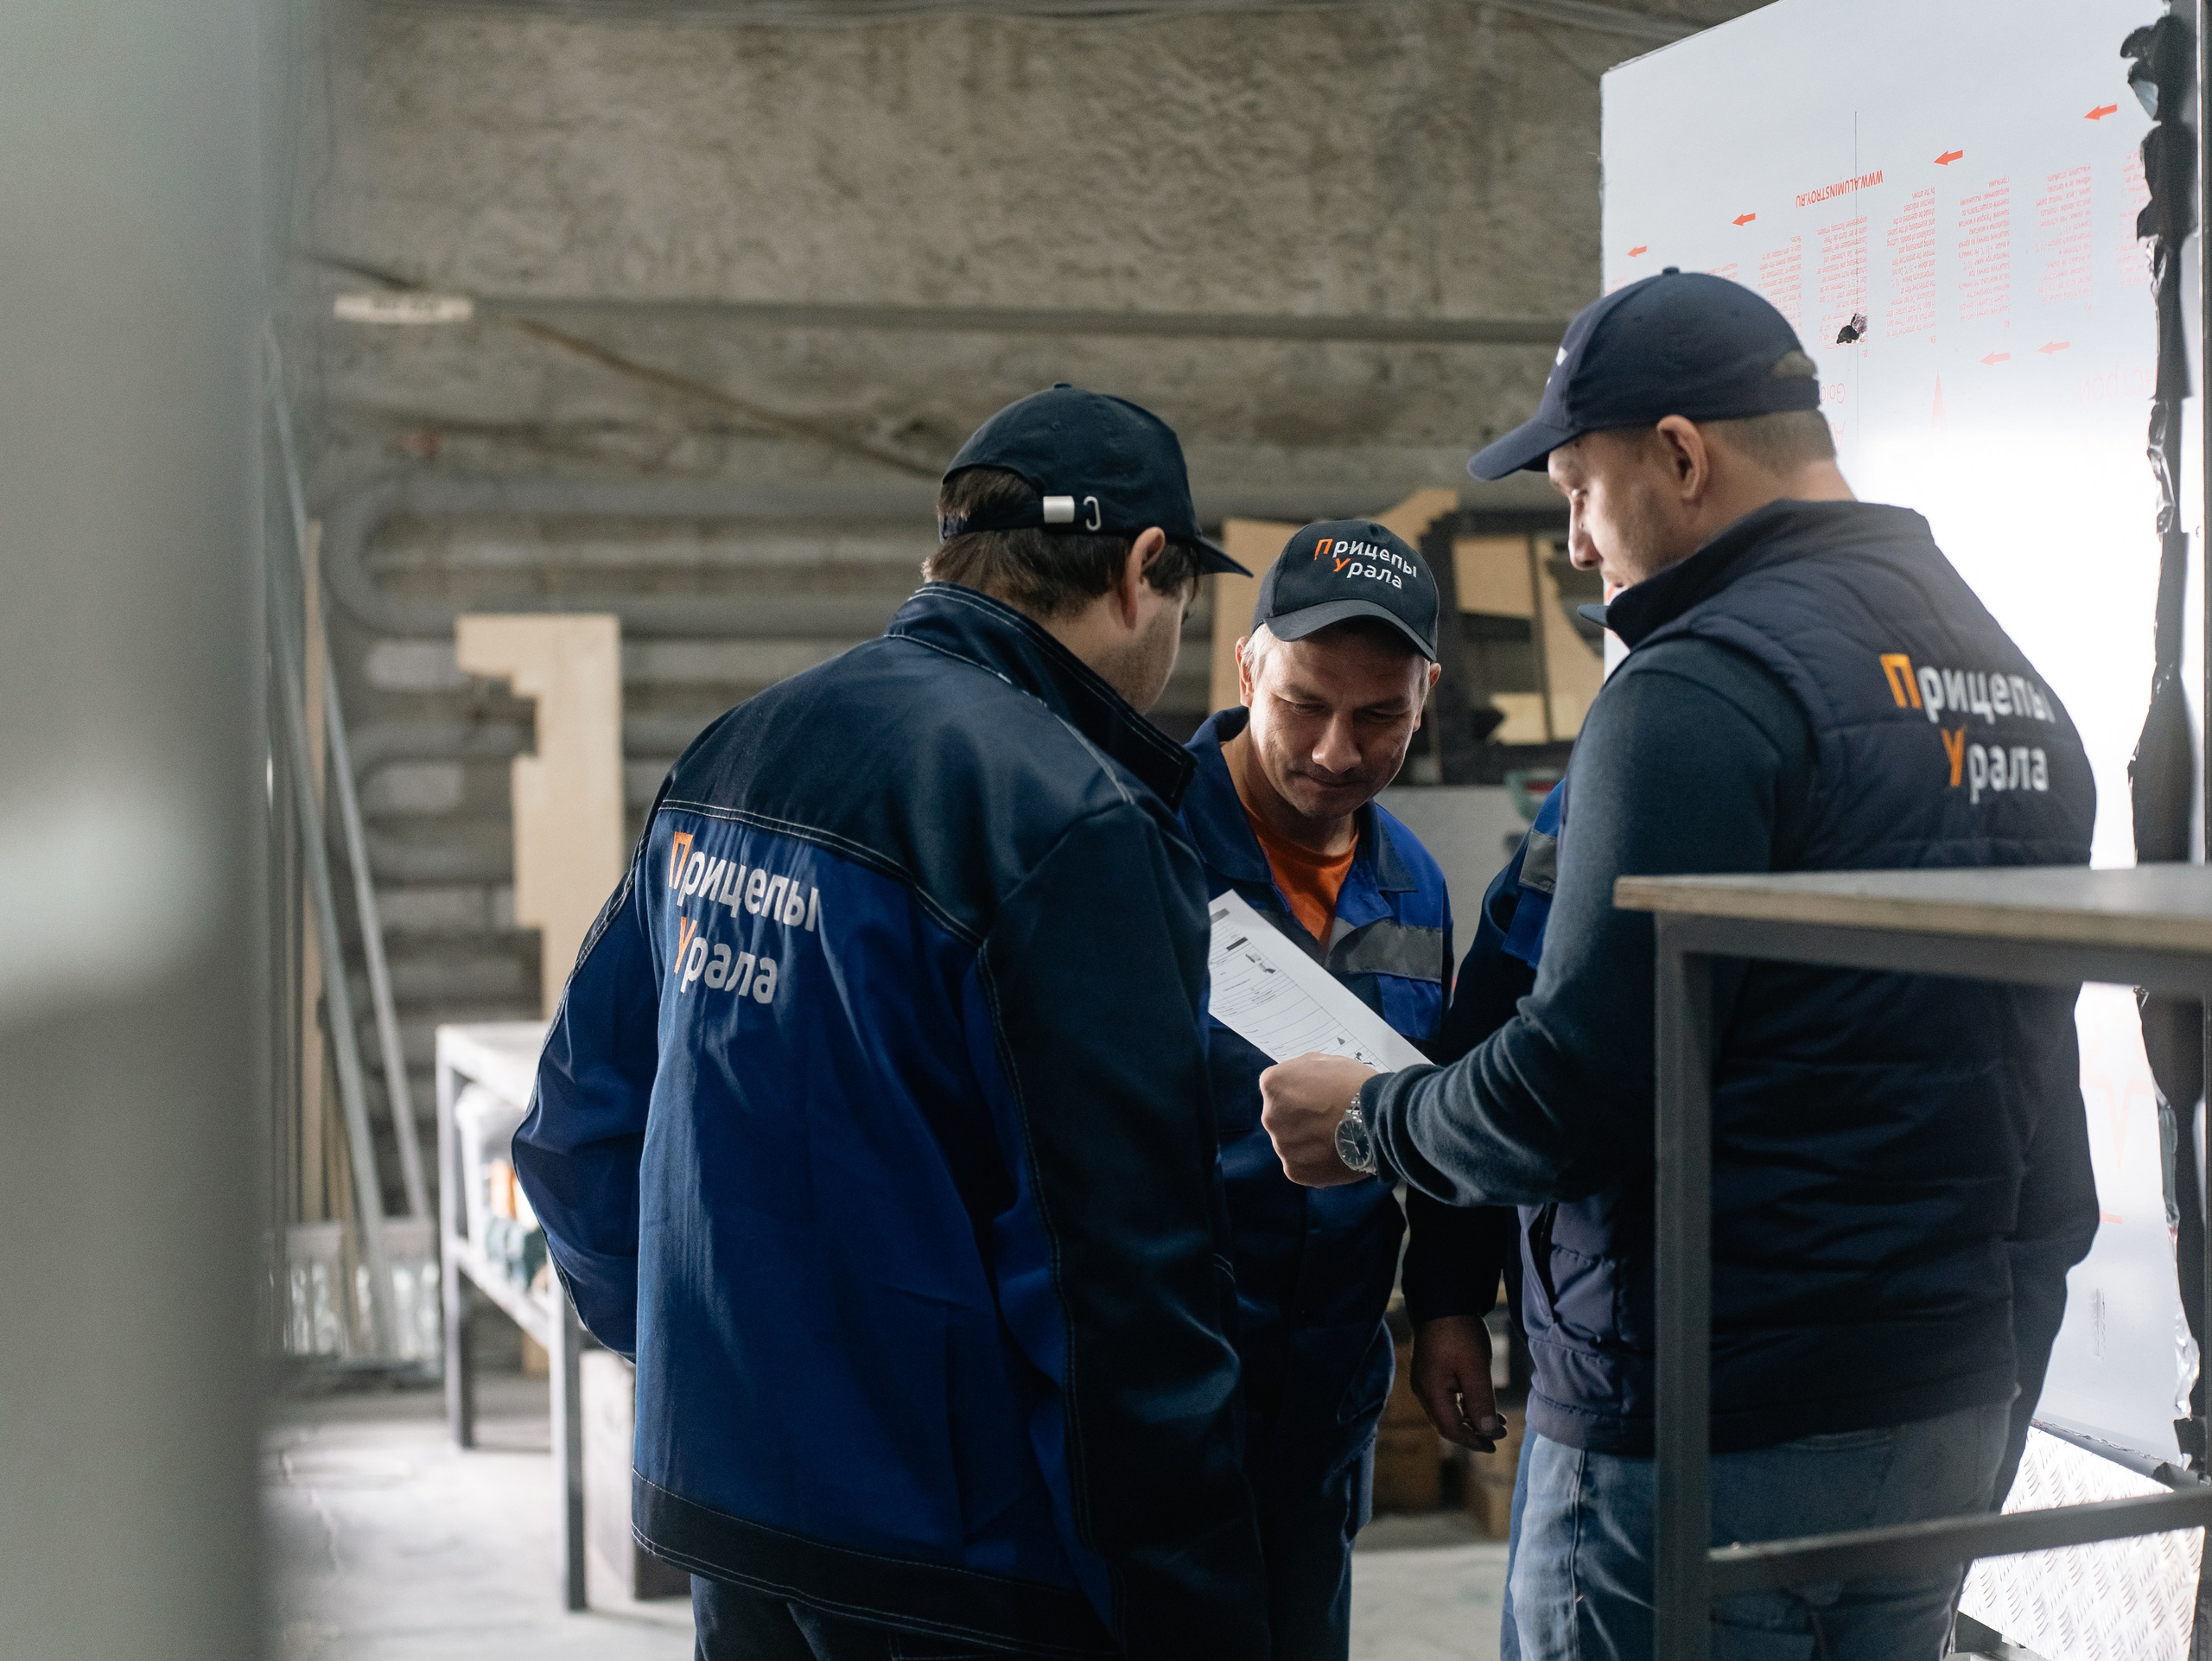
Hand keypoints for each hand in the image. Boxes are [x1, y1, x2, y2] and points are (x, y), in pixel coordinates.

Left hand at [1259, 1053, 1379, 1186]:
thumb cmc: (1354, 1085)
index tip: (1318, 1096)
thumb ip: (1301, 1070)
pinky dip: (1314, 1162)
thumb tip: (1294, 1080)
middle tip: (1327, 1118)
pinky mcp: (1295, 1171)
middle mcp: (1269, 1116)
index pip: (1276, 1090)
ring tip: (1334, 1138)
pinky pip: (1300, 1165)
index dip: (1299, 1093)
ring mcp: (1282, 1146)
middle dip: (1299, 1118)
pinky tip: (1333, 1154)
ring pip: (1290, 1143)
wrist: (1379, 1120)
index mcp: (1272, 1085)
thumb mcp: (1324, 1061)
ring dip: (1307, 1142)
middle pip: (1280, 1118)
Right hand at [1412, 1315, 1507, 1452]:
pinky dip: (1465, 1404)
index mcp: (1431, 1392)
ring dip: (1471, 1418)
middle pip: (1446, 1423)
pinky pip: (1446, 1397)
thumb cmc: (1459, 1333)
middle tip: (1499, 1434)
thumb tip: (1487, 1432)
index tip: (1494, 1445)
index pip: (1450, 1429)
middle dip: (1473, 1432)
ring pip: (1447, 1410)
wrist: (1442, 1301)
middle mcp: (1423, 1390)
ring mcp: (1425, 1379)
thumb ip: (1481, 1402)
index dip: (1472, 1441)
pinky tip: (1481, 1401)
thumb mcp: (1476, 1369)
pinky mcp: (1430, 1370)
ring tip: (1497, 1420)